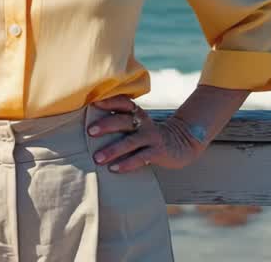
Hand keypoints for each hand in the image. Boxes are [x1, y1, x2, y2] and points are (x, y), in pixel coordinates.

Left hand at [88, 95, 205, 172]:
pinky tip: (114, 169)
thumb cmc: (150, 135)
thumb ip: (120, 121)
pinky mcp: (158, 152)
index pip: (123, 103)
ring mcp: (151, 137)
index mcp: (137, 114)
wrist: (182, 143)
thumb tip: (88, 124)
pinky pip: (141, 158)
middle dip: (106, 125)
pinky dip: (127, 163)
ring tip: (97, 158)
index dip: (110, 101)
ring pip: (130, 142)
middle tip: (90, 131)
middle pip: (124, 121)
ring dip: (113, 150)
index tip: (94, 103)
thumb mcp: (138, 123)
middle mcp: (143, 123)